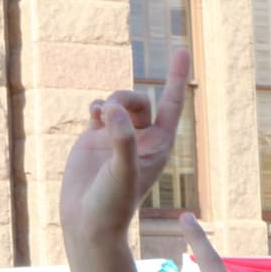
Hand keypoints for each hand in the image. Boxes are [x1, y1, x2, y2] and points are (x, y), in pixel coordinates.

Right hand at [60, 50, 190, 245]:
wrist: (87, 222)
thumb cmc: (112, 204)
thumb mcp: (122, 172)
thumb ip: (121, 140)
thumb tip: (112, 110)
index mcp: (158, 146)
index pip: (171, 104)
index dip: (176, 78)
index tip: (182, 49)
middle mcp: (140, 139)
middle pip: (140, 100)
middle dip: (125, 98)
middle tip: (109, 111)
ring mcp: (118, 138)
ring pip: (119, 103)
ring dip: (110, 101)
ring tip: (98, 114)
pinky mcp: (95, 139)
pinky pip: (100, 110)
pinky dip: (96, 106)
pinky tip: (92, 114)